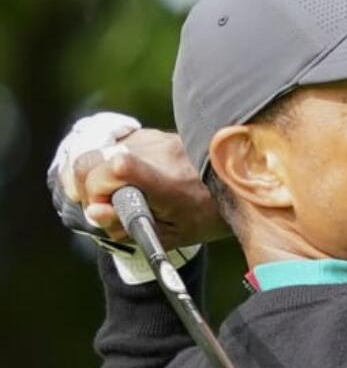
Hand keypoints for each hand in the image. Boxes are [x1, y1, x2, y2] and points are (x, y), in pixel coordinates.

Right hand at [51, 117, 229, 248]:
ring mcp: (154, 138)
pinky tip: (135, 181)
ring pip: (97, 155)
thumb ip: (128, 227)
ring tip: (125, 195)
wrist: (239, 183)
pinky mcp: (151, 132)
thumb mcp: (170, 235)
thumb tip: (93, 212)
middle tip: (107, 208)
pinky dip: (112, 166)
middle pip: (91, 163)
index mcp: (169, 184)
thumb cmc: (206, 216)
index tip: (104, 209)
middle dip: (87, 189)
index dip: (98, 188)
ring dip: (98, 178)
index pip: (122, 168)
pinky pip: (113, 147)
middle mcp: (159, 155)